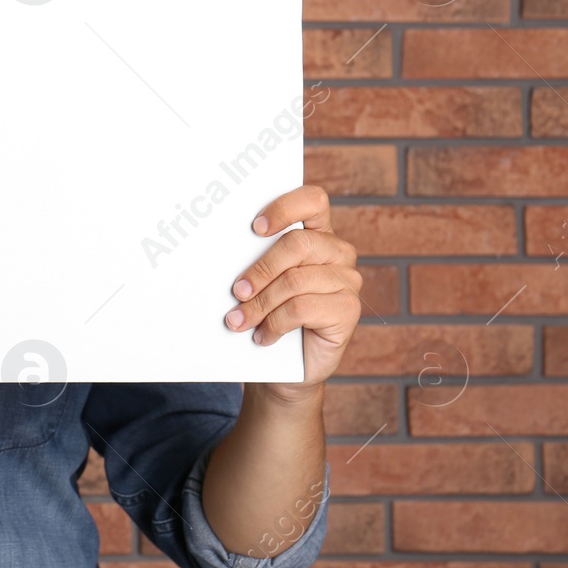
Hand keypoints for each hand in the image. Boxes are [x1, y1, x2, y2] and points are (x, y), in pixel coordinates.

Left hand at [224, 185, 360, 402]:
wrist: (289, 366)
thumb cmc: (270, 314)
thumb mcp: (261, 283)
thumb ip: (255, 260)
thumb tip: (219, 250)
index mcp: (316, 234)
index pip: (312, 201)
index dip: (285, 208)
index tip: (254, 228)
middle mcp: (337, 252)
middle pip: (298, 244)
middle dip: (260, 269)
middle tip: (237, 291)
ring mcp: (347, 280)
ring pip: (295, 281)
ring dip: (260, 304)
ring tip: (239, 321)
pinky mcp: (348, 309)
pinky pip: (303, 308)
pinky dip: (275, 324)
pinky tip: (262, 336)